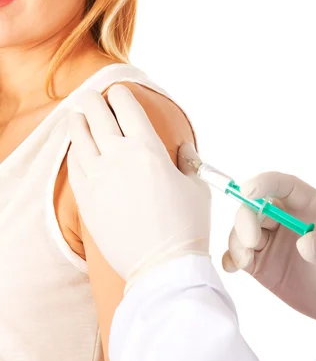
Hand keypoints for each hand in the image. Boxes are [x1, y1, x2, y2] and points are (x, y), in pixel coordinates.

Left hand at [67, 85, 210, 290]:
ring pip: (79, 137)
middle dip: (93, 101)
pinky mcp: (86, 199)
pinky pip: (73, 165)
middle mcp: (118, 157)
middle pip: (97, 115)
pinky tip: (76, 148)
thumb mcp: (196, 187)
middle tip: (92, 98)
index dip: (121, 95)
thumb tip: (181, 147)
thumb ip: (186, 161)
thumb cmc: (187, 226)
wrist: (163, 267)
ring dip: (78, 122)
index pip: (127, 107)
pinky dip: (73, 151)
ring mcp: (97, 178)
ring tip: (76, 116)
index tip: (119, 93)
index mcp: (148, 148)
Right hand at [223, 171, 315, 329]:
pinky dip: (231, 258)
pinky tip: (234, 268)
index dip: (263, 184)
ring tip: (246, 262)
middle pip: (254, 207)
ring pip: (242, 230)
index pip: (282, 185)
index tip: (248, 191)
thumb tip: (304, 243)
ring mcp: (272, 242)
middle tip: (253, 242)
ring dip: (237, 241)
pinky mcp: (262, 264)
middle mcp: (286, 220)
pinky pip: (239, 255)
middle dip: (246, 220)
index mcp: (309, 206)